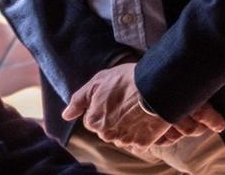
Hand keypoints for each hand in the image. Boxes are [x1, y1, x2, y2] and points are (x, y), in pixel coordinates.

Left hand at [62, 62, 182, 153]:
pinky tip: (147, 119)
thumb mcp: (99, 81)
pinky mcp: (142, 143)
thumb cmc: (128, 80)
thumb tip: (66, 115)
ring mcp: (124, 140)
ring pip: (123, 136)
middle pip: (108, 128)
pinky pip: (139, 141)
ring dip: (129, 126)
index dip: (104, 106)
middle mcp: (106, 134)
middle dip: (115, 118)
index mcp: (93, 121)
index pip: (93, 118)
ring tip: (140, 109)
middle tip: (129, 102)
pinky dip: (142, 133)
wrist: (157, 86)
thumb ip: (79, 100)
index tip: (116, 97)